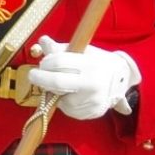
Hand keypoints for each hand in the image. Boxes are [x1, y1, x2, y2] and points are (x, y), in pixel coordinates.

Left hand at [27, 37, 141, 119]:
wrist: (121, 80)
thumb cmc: (97, 62)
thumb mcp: (82, 51)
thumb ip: (60, 48)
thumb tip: (42, 41)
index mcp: (90, 64)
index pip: (59, 62)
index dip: (46, 63)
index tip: (42, 64)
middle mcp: (92, 84)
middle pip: (56, 83)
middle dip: (40, 79)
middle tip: (34, 75)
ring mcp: (91, 101)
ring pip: (59, 98)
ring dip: (53, 91)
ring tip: (60, 84)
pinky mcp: (90, 113)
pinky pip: (67, 109)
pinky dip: (63, 101)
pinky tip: (70, 94)